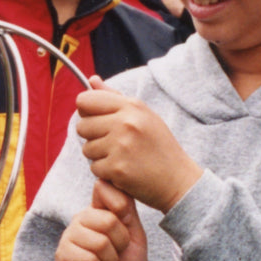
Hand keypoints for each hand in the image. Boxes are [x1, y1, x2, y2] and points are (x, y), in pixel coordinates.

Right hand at [57, 179, 147, 260]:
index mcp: (98, 211)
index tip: (125, 225)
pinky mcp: (63, 258)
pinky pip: (88, 259)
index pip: (103, 188)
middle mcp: (81, 220)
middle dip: (120, 243)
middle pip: (107, 219)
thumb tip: (115, 186)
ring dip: (110, 260)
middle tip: (116, 254)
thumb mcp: (135, 236)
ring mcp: (69, 238)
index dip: (121, 207)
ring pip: (99, 241)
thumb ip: (127, 210)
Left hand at [75, 75, 202, 212]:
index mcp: (132, 106)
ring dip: (99, 156)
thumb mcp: (143, 115)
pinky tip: (124, 170)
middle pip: (82, 126)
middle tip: (113, 144)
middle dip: (92, 137)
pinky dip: (105, 172)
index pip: (86, 101)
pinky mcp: (117, 168)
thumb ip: (114, 97)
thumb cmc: (159, 146)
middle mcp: (126, 123)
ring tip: (121, 157)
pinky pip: (94, 168)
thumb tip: (91, 80)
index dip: (87, 112)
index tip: (96, 121)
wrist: (178, 180)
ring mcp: (121, 146)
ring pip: (86, 149)